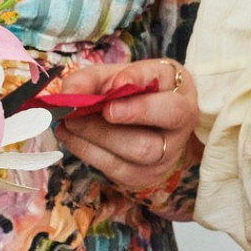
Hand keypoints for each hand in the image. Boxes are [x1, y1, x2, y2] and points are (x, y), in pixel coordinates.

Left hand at [55, 59, 198, 191]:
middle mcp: (179, 133)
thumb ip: (94, 79)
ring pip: (133, 156)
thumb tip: (67, 94)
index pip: (171, 107)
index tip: (117, 83)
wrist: (151, 118)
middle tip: (79, 112)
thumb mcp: (121, 74)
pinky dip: (86, 151)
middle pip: (150, 142)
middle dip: (112, 128)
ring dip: (94, 138)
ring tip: (68, 122)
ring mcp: (164, 159)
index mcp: (183, 100)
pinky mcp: (143, 176)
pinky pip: (115, 169)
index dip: (142, 102)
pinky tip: (70, 135)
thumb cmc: (138, 90)